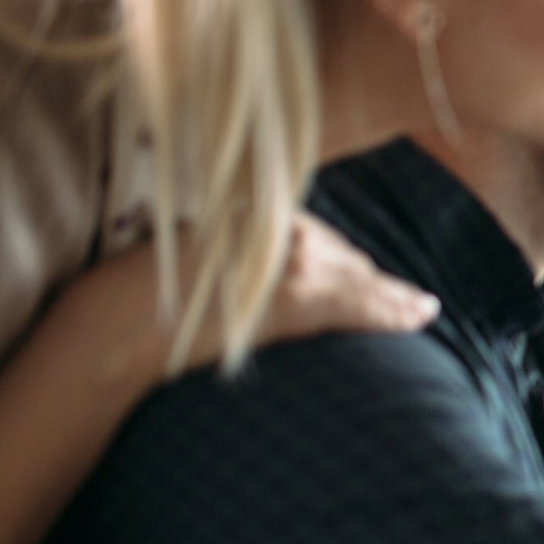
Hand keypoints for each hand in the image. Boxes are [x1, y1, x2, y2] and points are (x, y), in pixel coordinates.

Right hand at [91, 213, 439, 379]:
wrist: (122, 326)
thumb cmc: (143, 292)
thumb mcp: (197, 253)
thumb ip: (240, 249)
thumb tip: (268, 265)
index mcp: (259, 217)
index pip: (322, 239)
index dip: (345, 259)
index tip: (366, 269)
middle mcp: (283, 230)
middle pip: (345, 258)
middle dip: (372, 279)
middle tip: (411, 297)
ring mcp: (295, 262)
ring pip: (360, 279)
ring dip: (391, 295)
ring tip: (421, 307)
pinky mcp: (301, 298)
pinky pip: (362, 303)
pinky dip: (393, 309)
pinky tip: (419, 316)